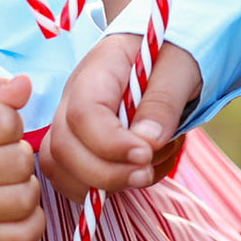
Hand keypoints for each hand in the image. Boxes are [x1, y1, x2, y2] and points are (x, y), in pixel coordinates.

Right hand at [0, 75, 44, 240]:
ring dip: (25, 187)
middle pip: (19, 161)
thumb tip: (25, 84)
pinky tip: (14, 207)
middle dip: (18, 154)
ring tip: (6, 182)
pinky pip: (21, 236)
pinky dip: (30, 222)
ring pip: (25, 198)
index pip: (6, 122)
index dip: (10, 122)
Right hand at [41, 34, 202, 200]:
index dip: (109, 143)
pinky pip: (78, 180)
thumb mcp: (178, 67)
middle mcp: (73, 99)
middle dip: (105, 173)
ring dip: (105, 185)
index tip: (145, 154)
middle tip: (146, 172)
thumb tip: (147, 142)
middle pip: (63, 148)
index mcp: (97, 70)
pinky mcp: (81, 147)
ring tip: (150, 169)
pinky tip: (146, 170)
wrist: (163, 51)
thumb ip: (162, 102)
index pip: (83, 114)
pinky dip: (110, 189)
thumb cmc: (170, 54)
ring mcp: (73, 125)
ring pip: (62, 170)